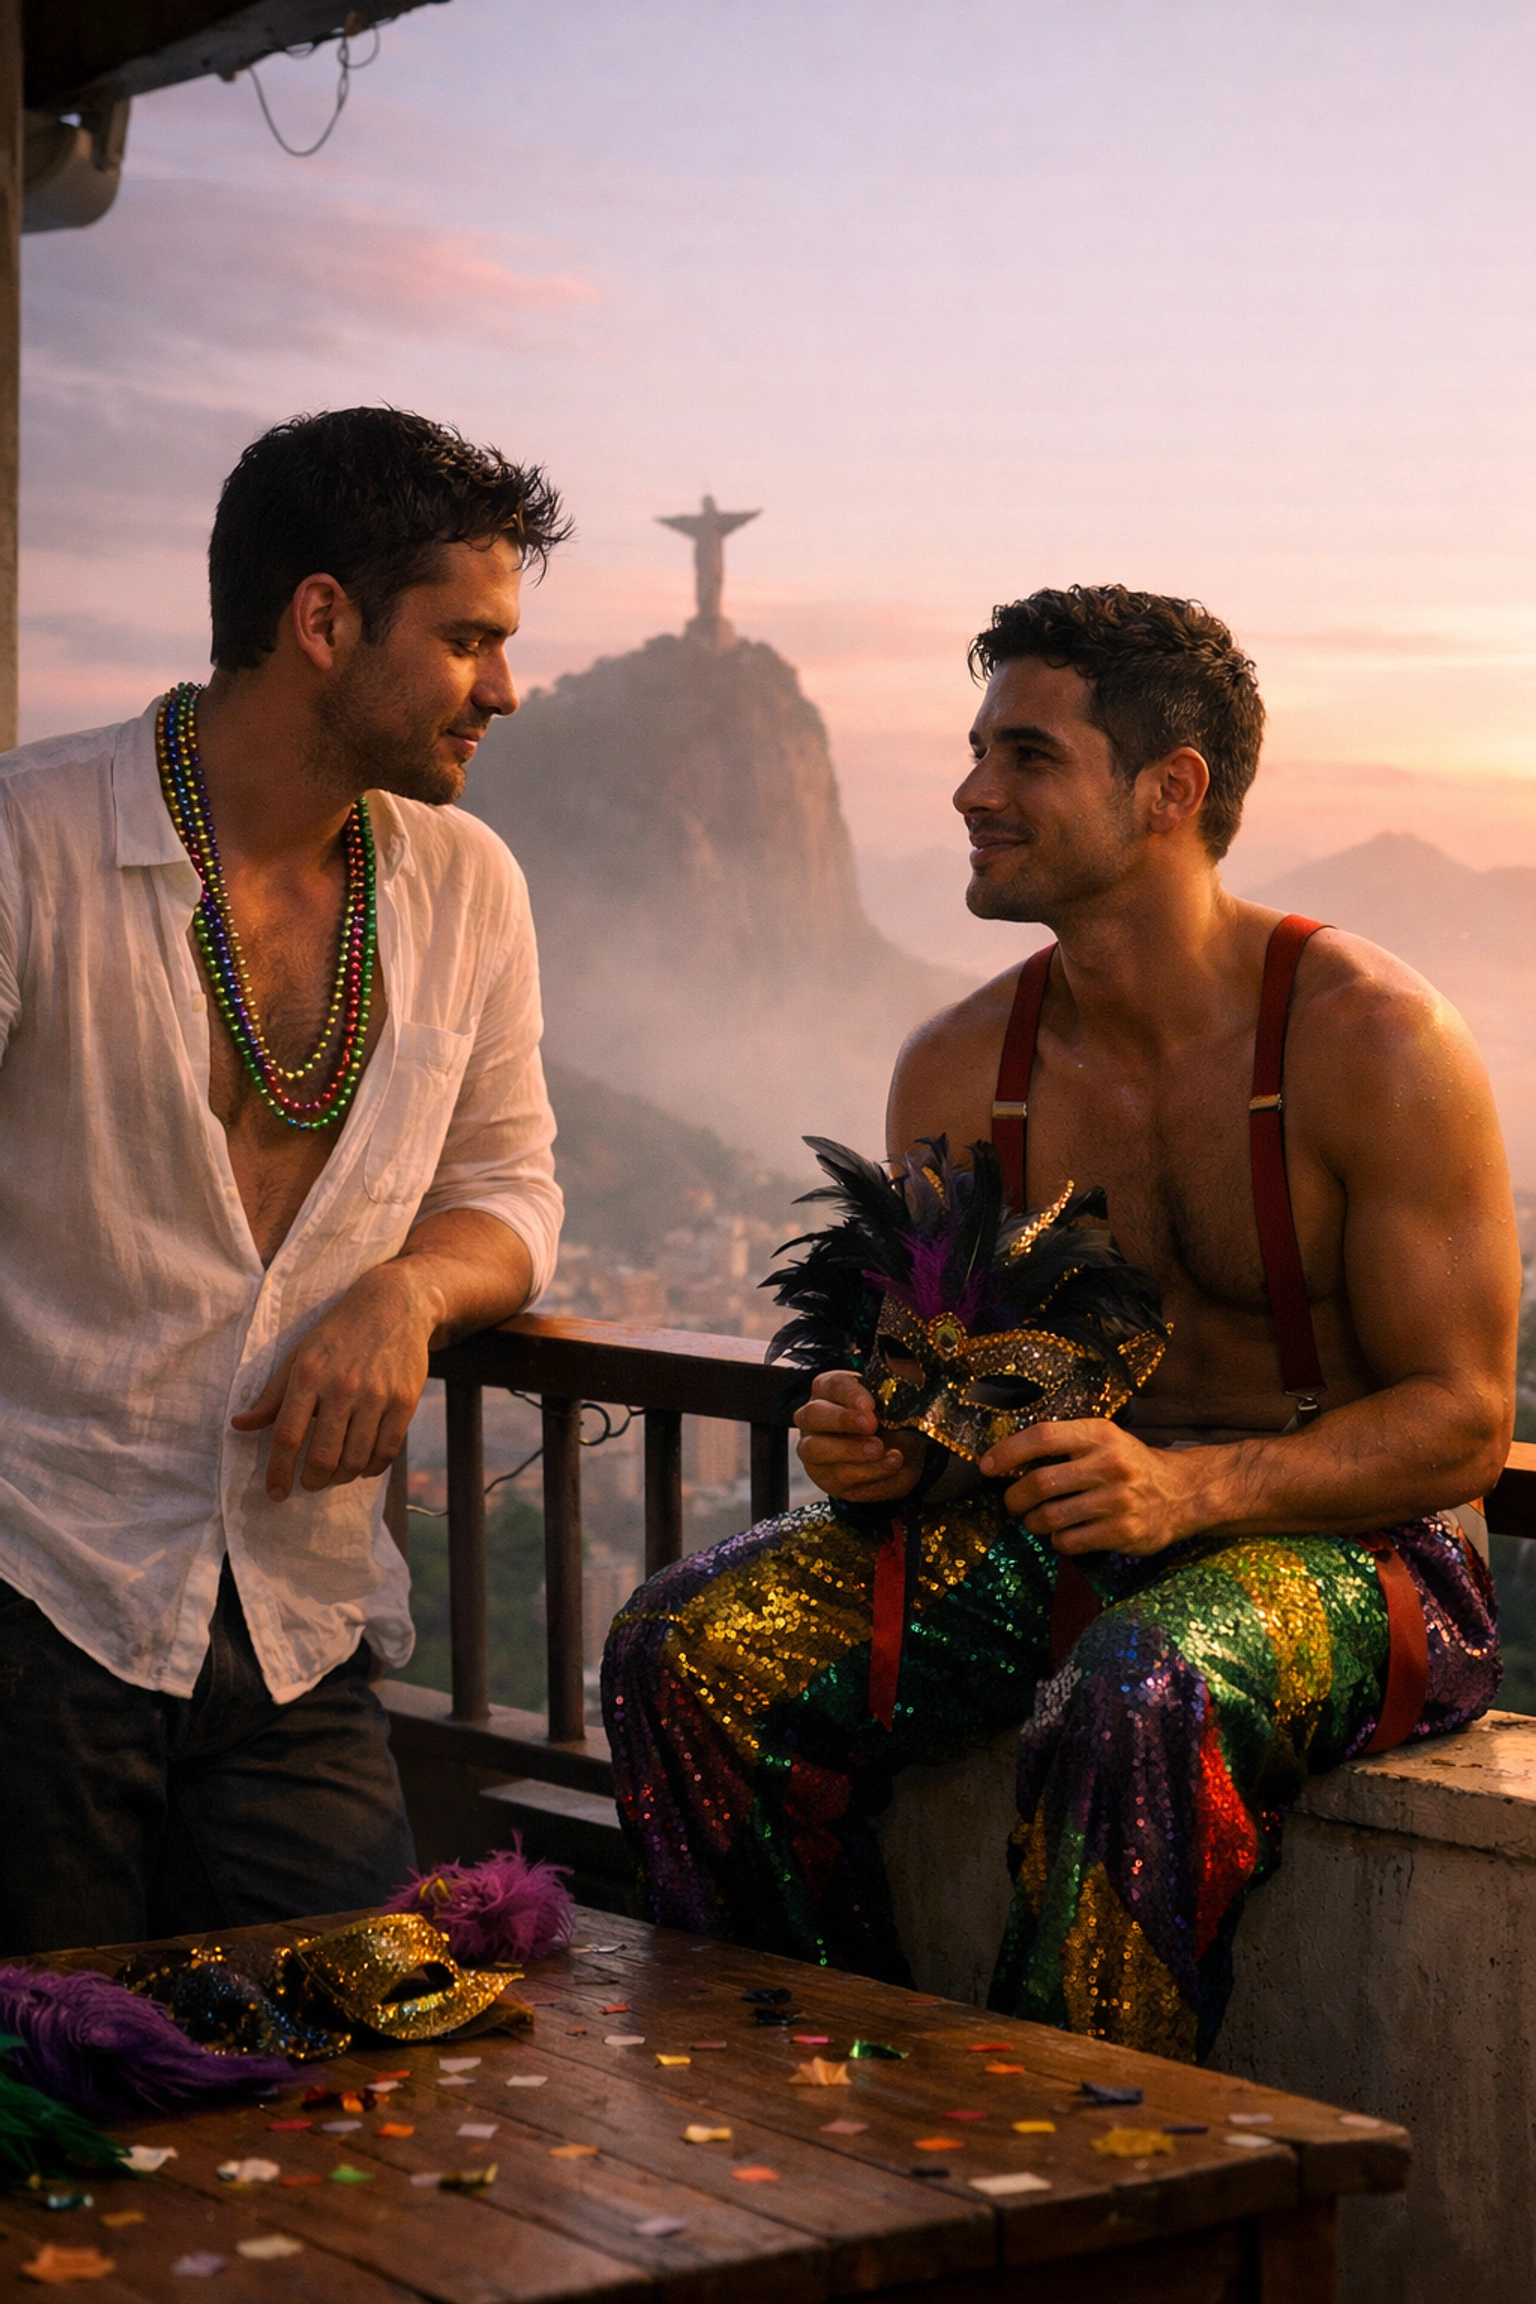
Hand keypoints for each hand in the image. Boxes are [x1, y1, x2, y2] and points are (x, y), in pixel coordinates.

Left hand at [231, 1262, 439, 1501]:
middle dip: (312, 1481)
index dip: (278, 1471)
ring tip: (335, 1476)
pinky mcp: (405, 1400)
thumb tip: (238, 1425)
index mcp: (309, 1374)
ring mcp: (377, 1394)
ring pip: (355, 1460)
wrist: (394, 1304)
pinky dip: (371, 1468)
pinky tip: (362, 1466)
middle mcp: (342, 1386)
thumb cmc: (339, 1333)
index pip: (287, 1435)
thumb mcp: (300, 1355)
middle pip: (323, 1456)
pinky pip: (387, 1451)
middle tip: (309, 1483)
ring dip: (341, 1478)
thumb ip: (272, 1395)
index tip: (276, 1493)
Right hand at [794, 1370, 925, 1502]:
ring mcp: (814, 1450)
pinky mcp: (826, 1479)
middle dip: (842, 1420)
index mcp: (828, 1390)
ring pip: (819, 1450)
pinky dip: (870, 1474)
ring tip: (887, 1453)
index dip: (850, 1394)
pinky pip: (840, 1479)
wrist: (904, 1452)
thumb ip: (897, 1382)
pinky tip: (892, 1466)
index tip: (871, 1405)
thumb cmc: (892, 1418)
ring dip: (855, 1452)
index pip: (831, 1385)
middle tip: (872, 1426)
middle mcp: (812, 1419)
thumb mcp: (897, 1399)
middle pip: (813, 1415)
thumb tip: (903, 1369)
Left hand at [979, 1419, 1194, 1555]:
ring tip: (1038, 1520)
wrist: (1183, 1492)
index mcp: (1100, 1434)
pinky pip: (1069, 1542)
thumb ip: (1065, 1445)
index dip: (1008, 1451)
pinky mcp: (1123, 1532)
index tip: (986, 1466)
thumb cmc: (1130, 1464)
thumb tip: (1007, 1460)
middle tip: (1013, 1503)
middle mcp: (1109, 1463)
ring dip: (1035, 1522)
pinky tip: (1064, 1535)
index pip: (1043, 1437)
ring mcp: (1117, 1500)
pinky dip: (1058, 1541)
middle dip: (1015, 1497)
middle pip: (1040, 1482)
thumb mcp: (1104, 1440)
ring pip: (1051, 1517)